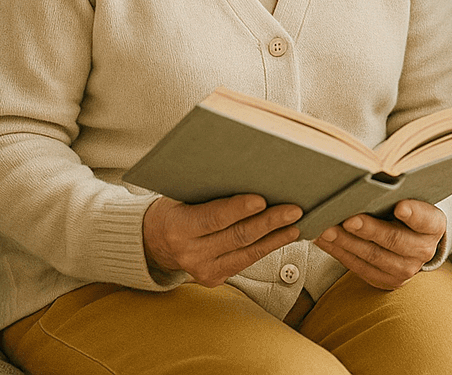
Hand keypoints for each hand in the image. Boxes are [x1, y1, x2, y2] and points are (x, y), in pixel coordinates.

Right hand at [142, 194, 301, 287]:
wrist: (155, 241)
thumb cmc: (176, 207)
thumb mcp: (182, 194)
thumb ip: (210, 190)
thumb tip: (250, 173)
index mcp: (179, 227)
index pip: (213, 218)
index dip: (238, 209)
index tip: (261, 199)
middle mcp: (189, 253)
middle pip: (236, 237)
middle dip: (268, 223)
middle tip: (293, 210)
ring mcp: (202, 270)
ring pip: (246, 253)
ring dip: (275, 238)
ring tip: (296, 224)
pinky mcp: (214, 278)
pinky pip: (246, 262)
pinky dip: (268, 247)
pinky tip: (284, 236)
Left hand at [314, 199, 445, 289]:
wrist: (410, 238)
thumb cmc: (404, 206)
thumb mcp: (409, 197)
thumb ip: (395, 191)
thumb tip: (369, 178)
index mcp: (433, 225)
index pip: (425, 219)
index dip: (414, 213)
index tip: (399, 206)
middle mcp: (423, 250)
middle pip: (394, 240)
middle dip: (369, 230)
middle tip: (348, 219)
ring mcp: (405, 270)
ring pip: (372, 256)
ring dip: (347, 243)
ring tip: (327, 230)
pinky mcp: (386, 282)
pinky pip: (359, 268)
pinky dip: (340, 253)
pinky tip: (325, 241)